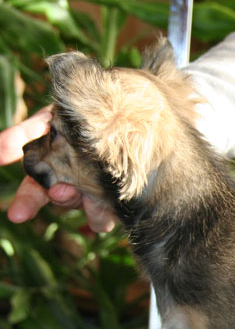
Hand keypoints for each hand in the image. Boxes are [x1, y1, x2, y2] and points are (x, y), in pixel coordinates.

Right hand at [1, 106, 114, 232]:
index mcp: (52, 174)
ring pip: (92, 214)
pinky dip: (108, 210)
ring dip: (89, 207)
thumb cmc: (76, 118)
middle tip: (60, 191)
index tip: (17, 215)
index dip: (26, 205)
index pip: (34, 193)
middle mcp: (75, 187)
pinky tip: (110, 198)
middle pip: (64, 201)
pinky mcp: (123, 195)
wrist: (119, 113)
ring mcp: (100, 193)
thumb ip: (23, 136)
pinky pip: (114, 211)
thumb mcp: (47, 122)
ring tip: (90, 195)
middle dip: (61, 198)